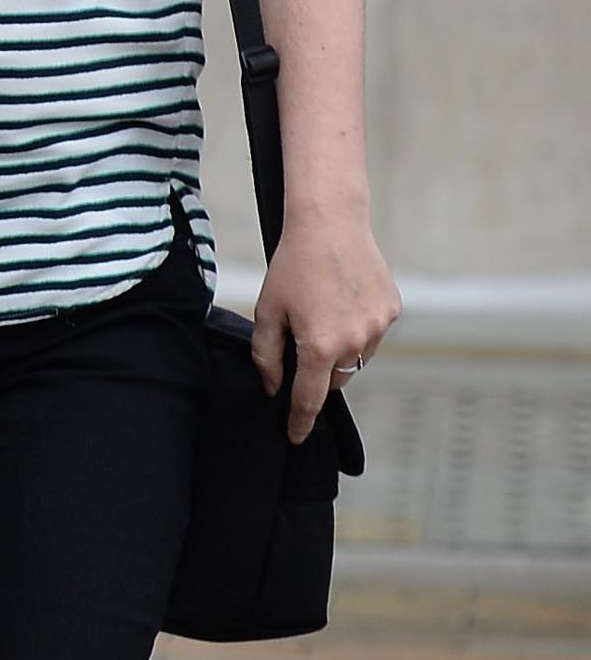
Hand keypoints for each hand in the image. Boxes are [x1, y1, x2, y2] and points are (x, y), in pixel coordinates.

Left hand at [251, 214, 401, 442]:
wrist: (330, 223)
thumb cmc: (292, 265)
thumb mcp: (268, 312)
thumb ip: (267, 357)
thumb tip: (273, 389)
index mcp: (319, 347)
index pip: (309, 400)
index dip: (299, 422)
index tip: (295, 437)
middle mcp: (355, 342)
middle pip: (335, 380)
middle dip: (319, 373)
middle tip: (305, 341)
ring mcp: (378, 327)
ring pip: (357, 358)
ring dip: (341, 350)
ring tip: (325, 311)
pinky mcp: (392, 310)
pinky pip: (373, 334)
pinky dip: (358, 328)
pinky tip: (343, 299)